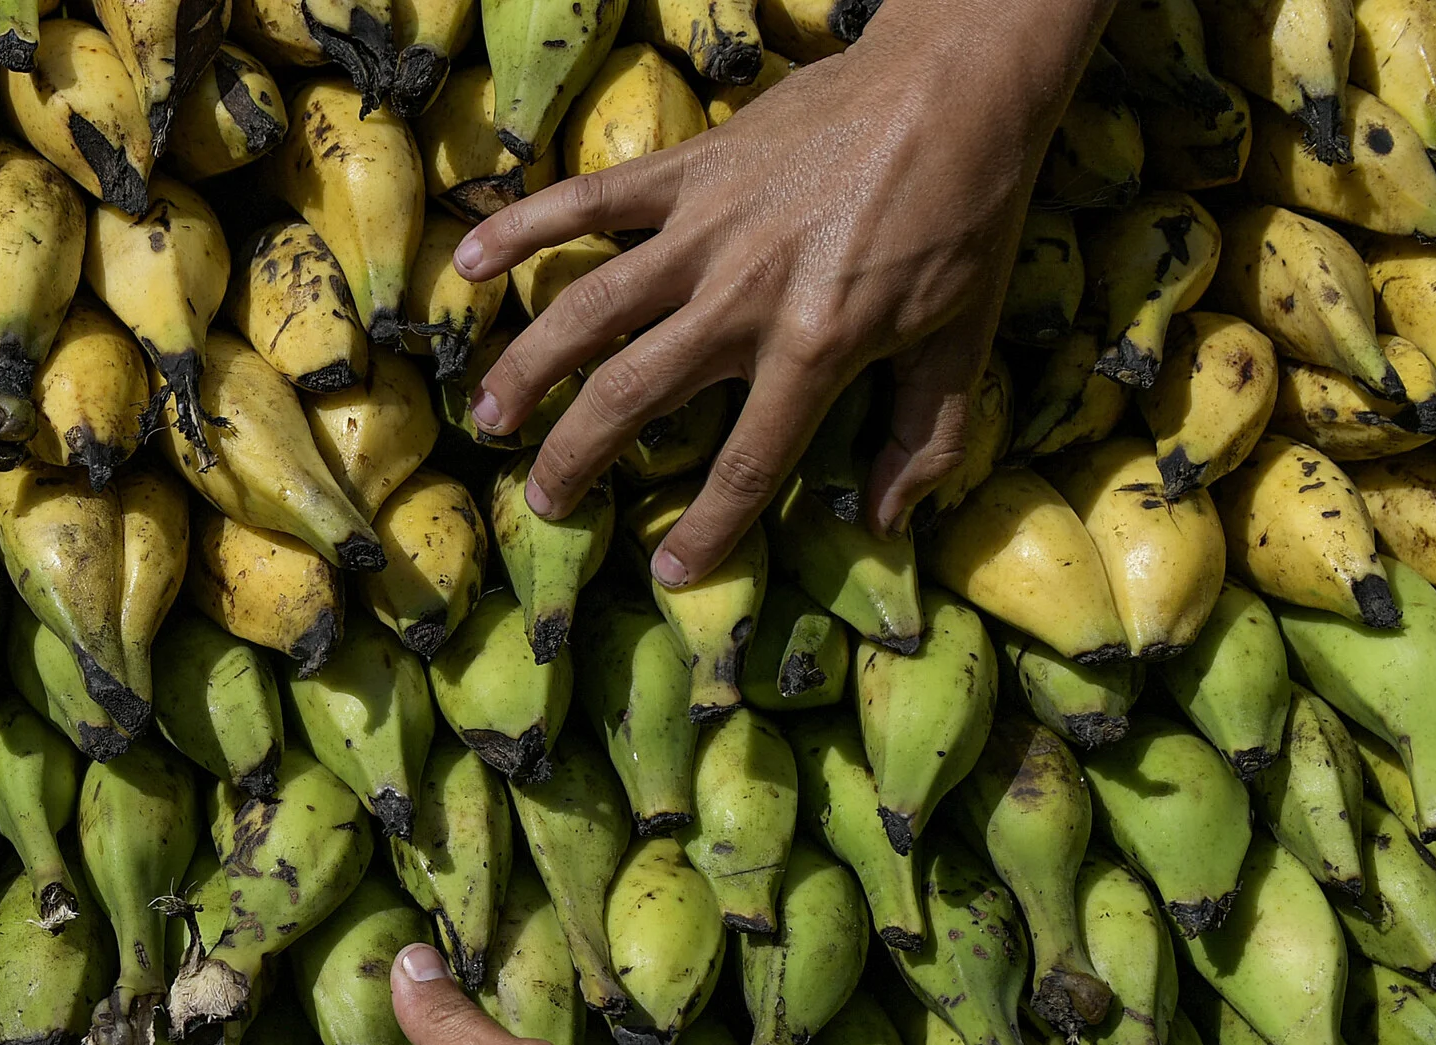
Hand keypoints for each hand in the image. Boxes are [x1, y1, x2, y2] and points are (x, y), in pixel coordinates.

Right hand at [454, 1, 1103, 579]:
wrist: (959, 81)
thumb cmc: (968, 212)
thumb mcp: (964, 336)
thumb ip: (924, 437)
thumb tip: (883, 522)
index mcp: (817, 345)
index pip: (749, 459)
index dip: (709, 527)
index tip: (669, 572)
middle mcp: (744, 295)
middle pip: (633, 393)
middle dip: (576, 456)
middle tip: (542, 499)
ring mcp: (707, 229)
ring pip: (590, 307)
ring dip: (528, 365)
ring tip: (488, 416)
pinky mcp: (690, 170)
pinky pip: (591, 199)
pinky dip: (525, 225)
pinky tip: (467, 261)